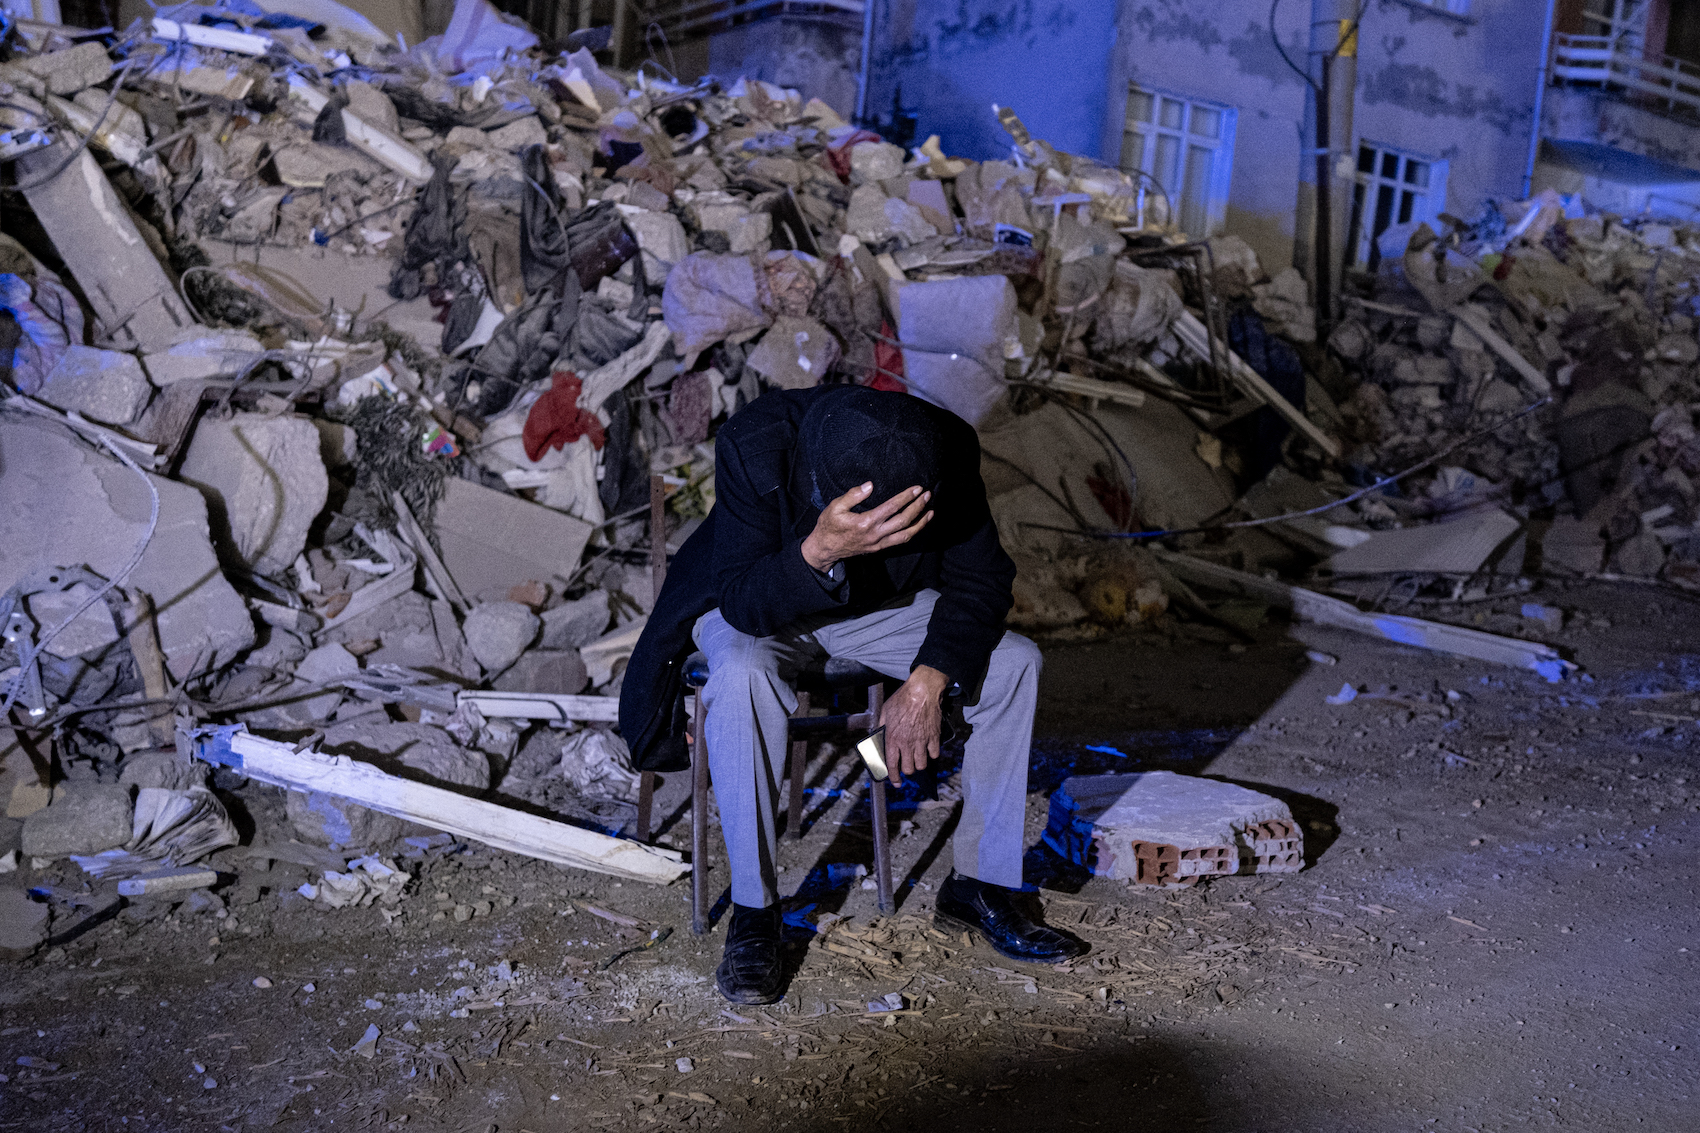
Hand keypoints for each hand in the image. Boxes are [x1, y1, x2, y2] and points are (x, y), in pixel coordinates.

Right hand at [801, 483, 932, 572]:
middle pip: (904, 521)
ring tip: (931, 512)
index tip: (917, 488)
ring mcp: (879, 543)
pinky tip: (918, 524)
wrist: (824, 549)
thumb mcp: (835, 507)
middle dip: (918, 507)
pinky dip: (912, 532)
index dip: (906, 497)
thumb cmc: (829, 526)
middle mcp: (876, 534)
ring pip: (906, 535)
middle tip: (927, 495)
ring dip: (920, 523)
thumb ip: (853, 495)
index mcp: (866, 522)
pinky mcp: (879, 548)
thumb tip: (870, 485)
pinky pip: (900, 541)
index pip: (892, 507)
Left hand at [879, 665, 947, 785]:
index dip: (893, 776)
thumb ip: (881, 726)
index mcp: (893, 738)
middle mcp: (907, 743)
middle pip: (909, 768)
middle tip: (906, 764)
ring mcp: (922, 741)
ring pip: (922, 764)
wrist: (922, 690)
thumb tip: (878, 735)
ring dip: (919, 764)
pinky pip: (934, 754)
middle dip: (907, 770)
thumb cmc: (903, 699)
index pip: (892, 764)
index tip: (896, 782)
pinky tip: (928, 749)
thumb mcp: (885, 711)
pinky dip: (932, 754)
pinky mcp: (934, 736)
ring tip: (917, 758)